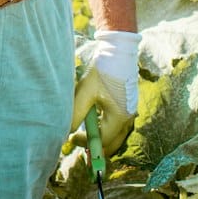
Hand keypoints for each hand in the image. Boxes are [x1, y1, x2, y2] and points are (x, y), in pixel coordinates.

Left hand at [71, 30, 140, 148]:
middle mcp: (128, 117)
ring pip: (115, 134)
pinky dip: (105, 126)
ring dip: (101, 136)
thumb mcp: (84, 93)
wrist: (118, 52)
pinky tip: (94, 118)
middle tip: (80, 142)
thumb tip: (67, 131)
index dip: (86, 144)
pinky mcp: (127, 105)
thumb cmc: (102, 72)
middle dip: (97, 146)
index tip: (72, 138)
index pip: (103, 141)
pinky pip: (116, 123)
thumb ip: (75, 114)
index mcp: (119, 117)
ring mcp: (129, 111)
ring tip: (85, 131)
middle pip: (113, 143)